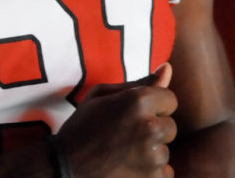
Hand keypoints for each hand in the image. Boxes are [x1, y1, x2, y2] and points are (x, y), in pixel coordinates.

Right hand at [56, 62, 177, 177]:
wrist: (64, 167)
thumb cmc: (82, 128)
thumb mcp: (102, 96)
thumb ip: (139, 83)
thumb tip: (167, 68)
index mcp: (139, 101)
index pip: (170, 100)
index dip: (153, 108)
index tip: (134, 117)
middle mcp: (150, 127)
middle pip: (171, 127)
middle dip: (154, 131)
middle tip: (126, 137)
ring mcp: (152, 156)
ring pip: (166, 151)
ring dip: (150, 153)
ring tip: (124, 154)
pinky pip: (165, 172)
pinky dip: (150, 173)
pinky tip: (128, 168)